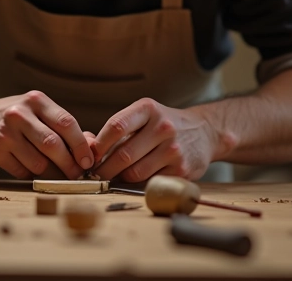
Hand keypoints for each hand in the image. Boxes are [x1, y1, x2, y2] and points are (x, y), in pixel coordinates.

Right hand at [0, 90, 94, 178]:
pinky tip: (31, 170)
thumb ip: (62, 126)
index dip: (81, 145)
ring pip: (38, 163)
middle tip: (77, 175)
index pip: (66, 123)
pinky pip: (22, 171)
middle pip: (53, 145)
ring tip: (57, 176)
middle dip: (69, 164)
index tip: (88, 161)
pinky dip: (31, 176)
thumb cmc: (12, 117)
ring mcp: (5, 134)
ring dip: (52, 174)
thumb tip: (92, 145)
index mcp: (35, 101)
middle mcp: (19, 114)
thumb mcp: (36, 112)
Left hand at [92, 98, 216, 181]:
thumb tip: (87, 148)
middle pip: (123, 154)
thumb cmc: (163, 125)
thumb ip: (118, 129)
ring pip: (134, 172)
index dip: (98, 145)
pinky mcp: (181, 170)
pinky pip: (150, 182)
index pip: (116, 126)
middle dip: (104, 168)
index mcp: (148, 109)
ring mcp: (174, 149)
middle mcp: (163, 127)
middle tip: (96, 174)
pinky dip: (139, 184)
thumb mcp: (144, 116)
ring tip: (117, 175)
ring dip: (121, 177)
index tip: (90, 155)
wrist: (204, 132)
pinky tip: (138, 178)